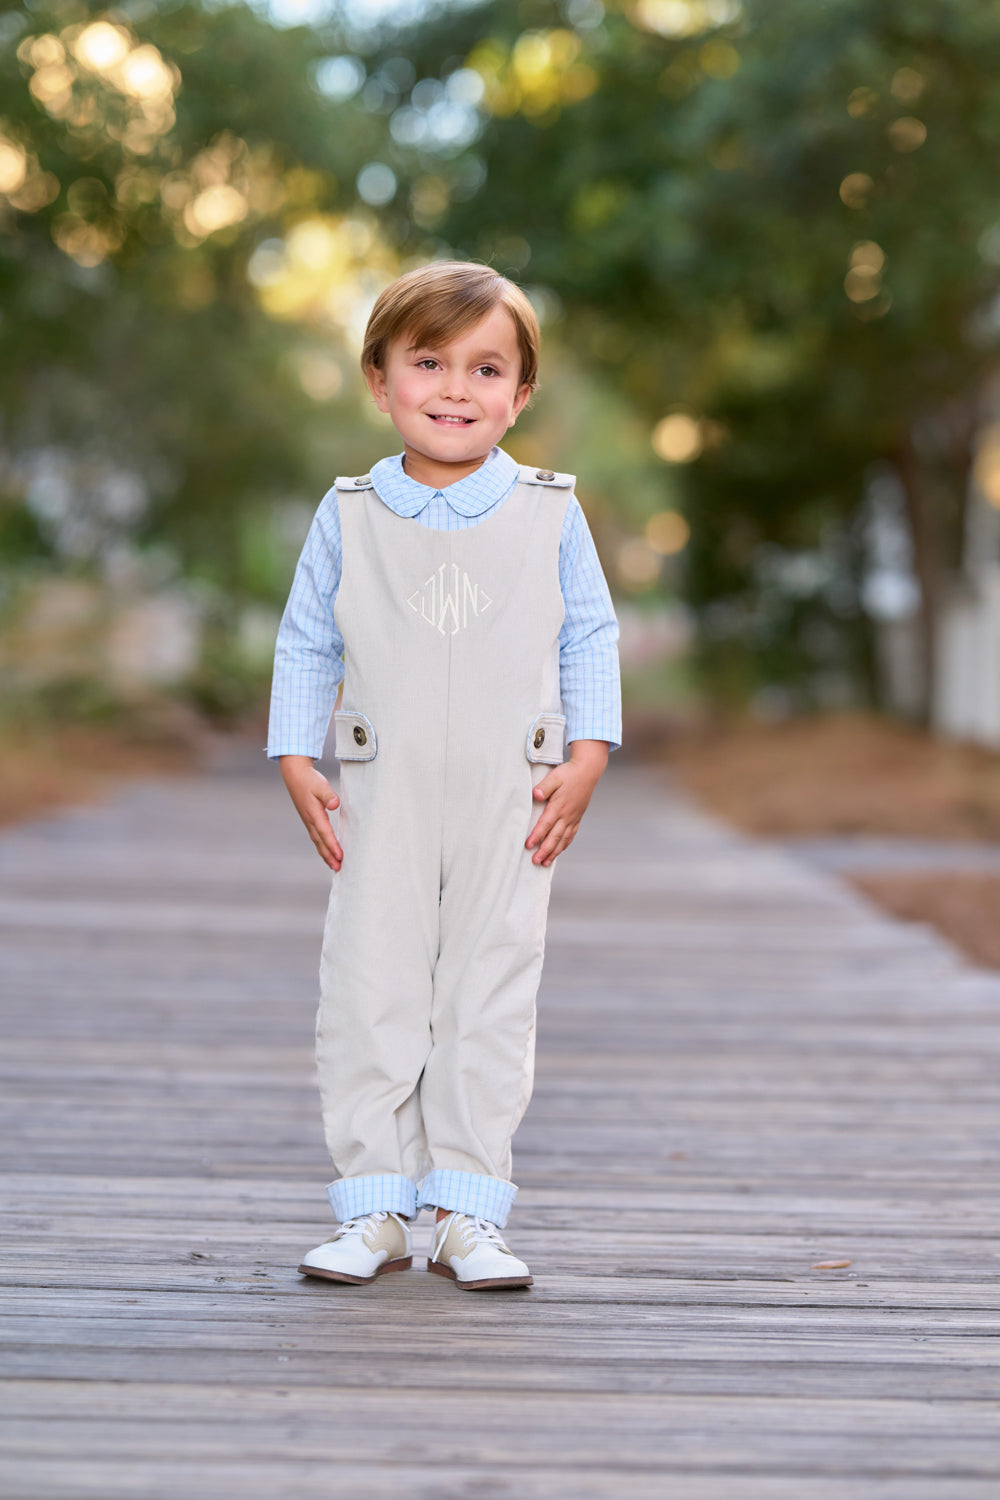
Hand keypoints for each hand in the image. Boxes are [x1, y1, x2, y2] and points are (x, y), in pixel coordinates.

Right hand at [279, 755, 342, 870]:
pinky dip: (322, 847)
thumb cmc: (309, 779)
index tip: (340, 857)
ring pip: (317, 842)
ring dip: (325, 854)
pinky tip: (327, 852)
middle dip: (329, 856)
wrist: (294, 774)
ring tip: (334, 866)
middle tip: (338, 869)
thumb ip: (328, 795)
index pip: (325, 833)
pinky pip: (316, 837)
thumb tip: (334, 805)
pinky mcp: (309, 819)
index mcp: (313, 814)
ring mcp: (308, 821)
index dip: (333, 846)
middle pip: (320, 843)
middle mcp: (310, 820)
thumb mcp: (320, 784)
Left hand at [526, 739, 608, 866]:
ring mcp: (573, 818)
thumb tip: (536, 795)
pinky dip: (564, 845)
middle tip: (535, 862)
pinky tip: (559, 850)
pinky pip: (571, 835)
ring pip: (563, 839)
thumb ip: (544, 787)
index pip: (545, 825)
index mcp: (558, 806)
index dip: (536, 836)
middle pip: (554, 837)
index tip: (528, 846)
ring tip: (545, 862)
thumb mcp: (554, 777)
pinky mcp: (577, 817)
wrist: (588, 771)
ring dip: (554, 852)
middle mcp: (566, 815)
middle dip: (544, 851)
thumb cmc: (569, 773)